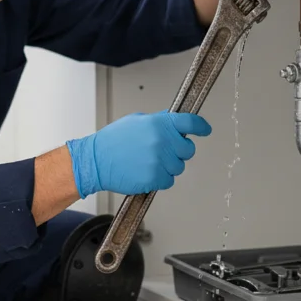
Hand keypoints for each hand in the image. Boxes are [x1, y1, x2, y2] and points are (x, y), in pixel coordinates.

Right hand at [66, 111, 211, 197]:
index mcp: (159, 123)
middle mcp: (162, 141)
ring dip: (169, 166)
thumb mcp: (136, 121)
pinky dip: (160, 179)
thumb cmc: (112, 141)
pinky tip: (146, 172)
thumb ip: (158, 120)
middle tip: (165, 151)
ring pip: (179, 167)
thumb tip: (173, 120)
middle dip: (180, 151)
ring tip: (149, 162)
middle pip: (188, 149)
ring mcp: (159, 161)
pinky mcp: (155, 178)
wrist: (95, 160)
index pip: (190, 122)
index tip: (205, 129)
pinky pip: (169, 181)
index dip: (201, 126)